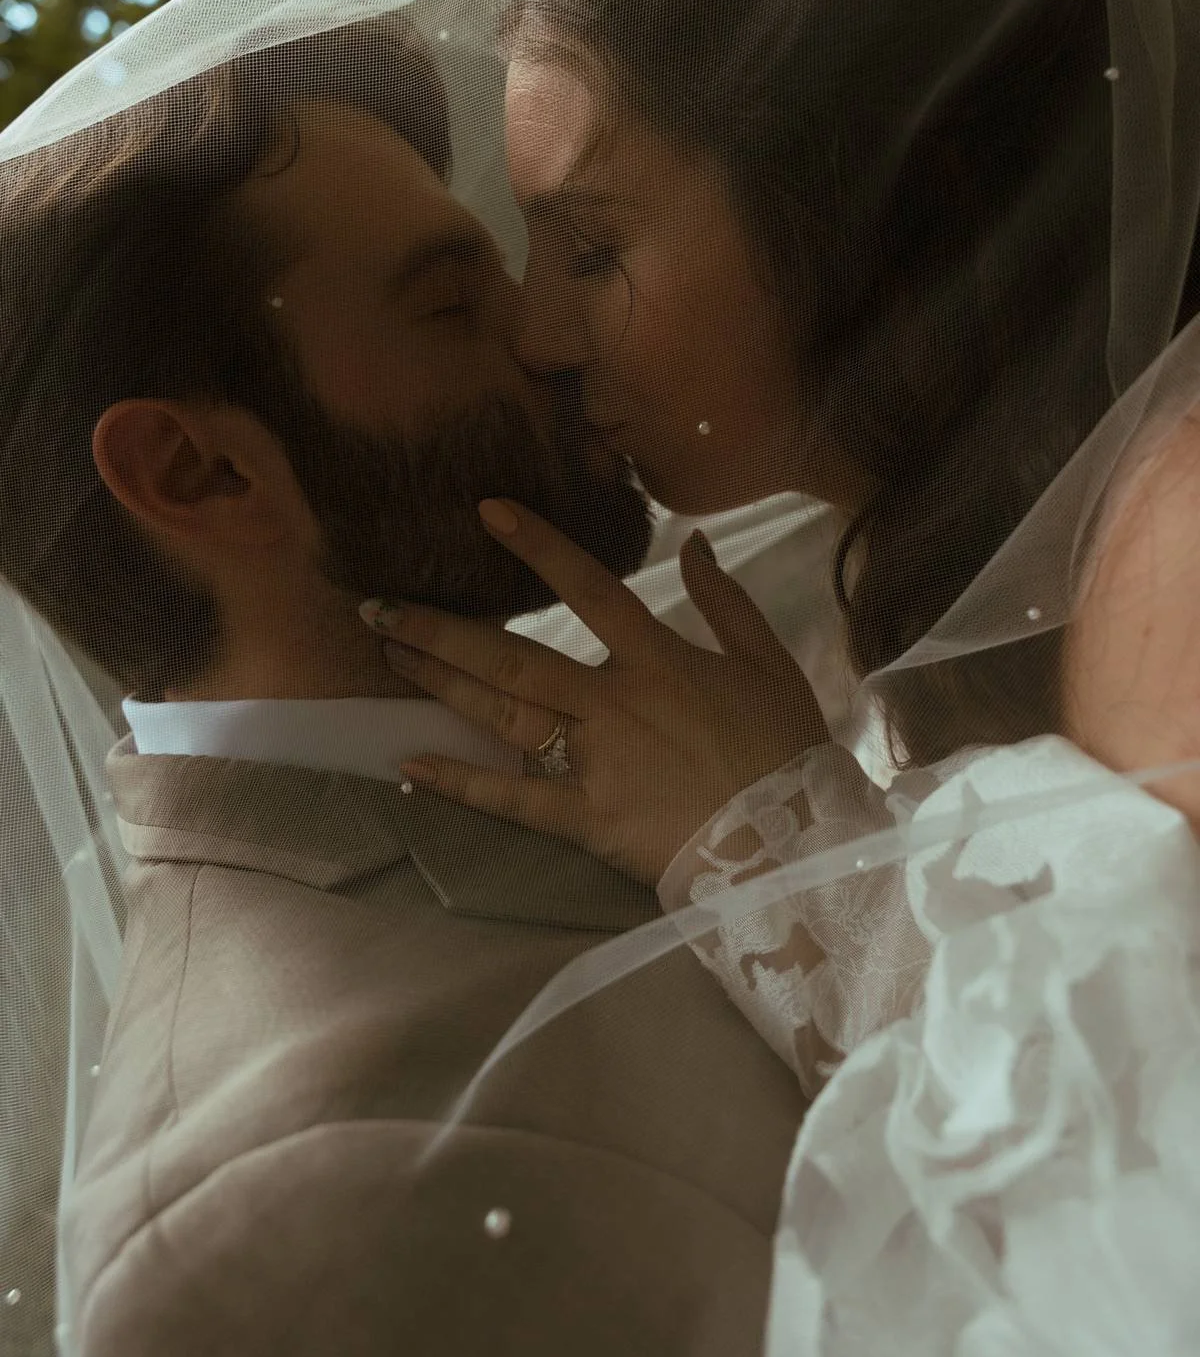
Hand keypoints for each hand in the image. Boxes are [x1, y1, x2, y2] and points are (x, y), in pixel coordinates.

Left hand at [360, 499, 828, 885]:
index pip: (589, 587)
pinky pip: (512, 798)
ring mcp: (594, 763)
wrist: (793, 845)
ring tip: (388, 654)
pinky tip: (409, 763)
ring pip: (503, 714)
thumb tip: (694, 541)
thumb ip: (726, 600)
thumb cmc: (786, 753)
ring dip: (440, 683)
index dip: (539, 544)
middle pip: (514, 657)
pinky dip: (459, 782)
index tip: (486, 510)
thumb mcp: (769, 664)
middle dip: (442, 629)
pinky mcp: (586, 820)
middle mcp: (613, 703)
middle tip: (378, 608)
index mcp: (659, 660)